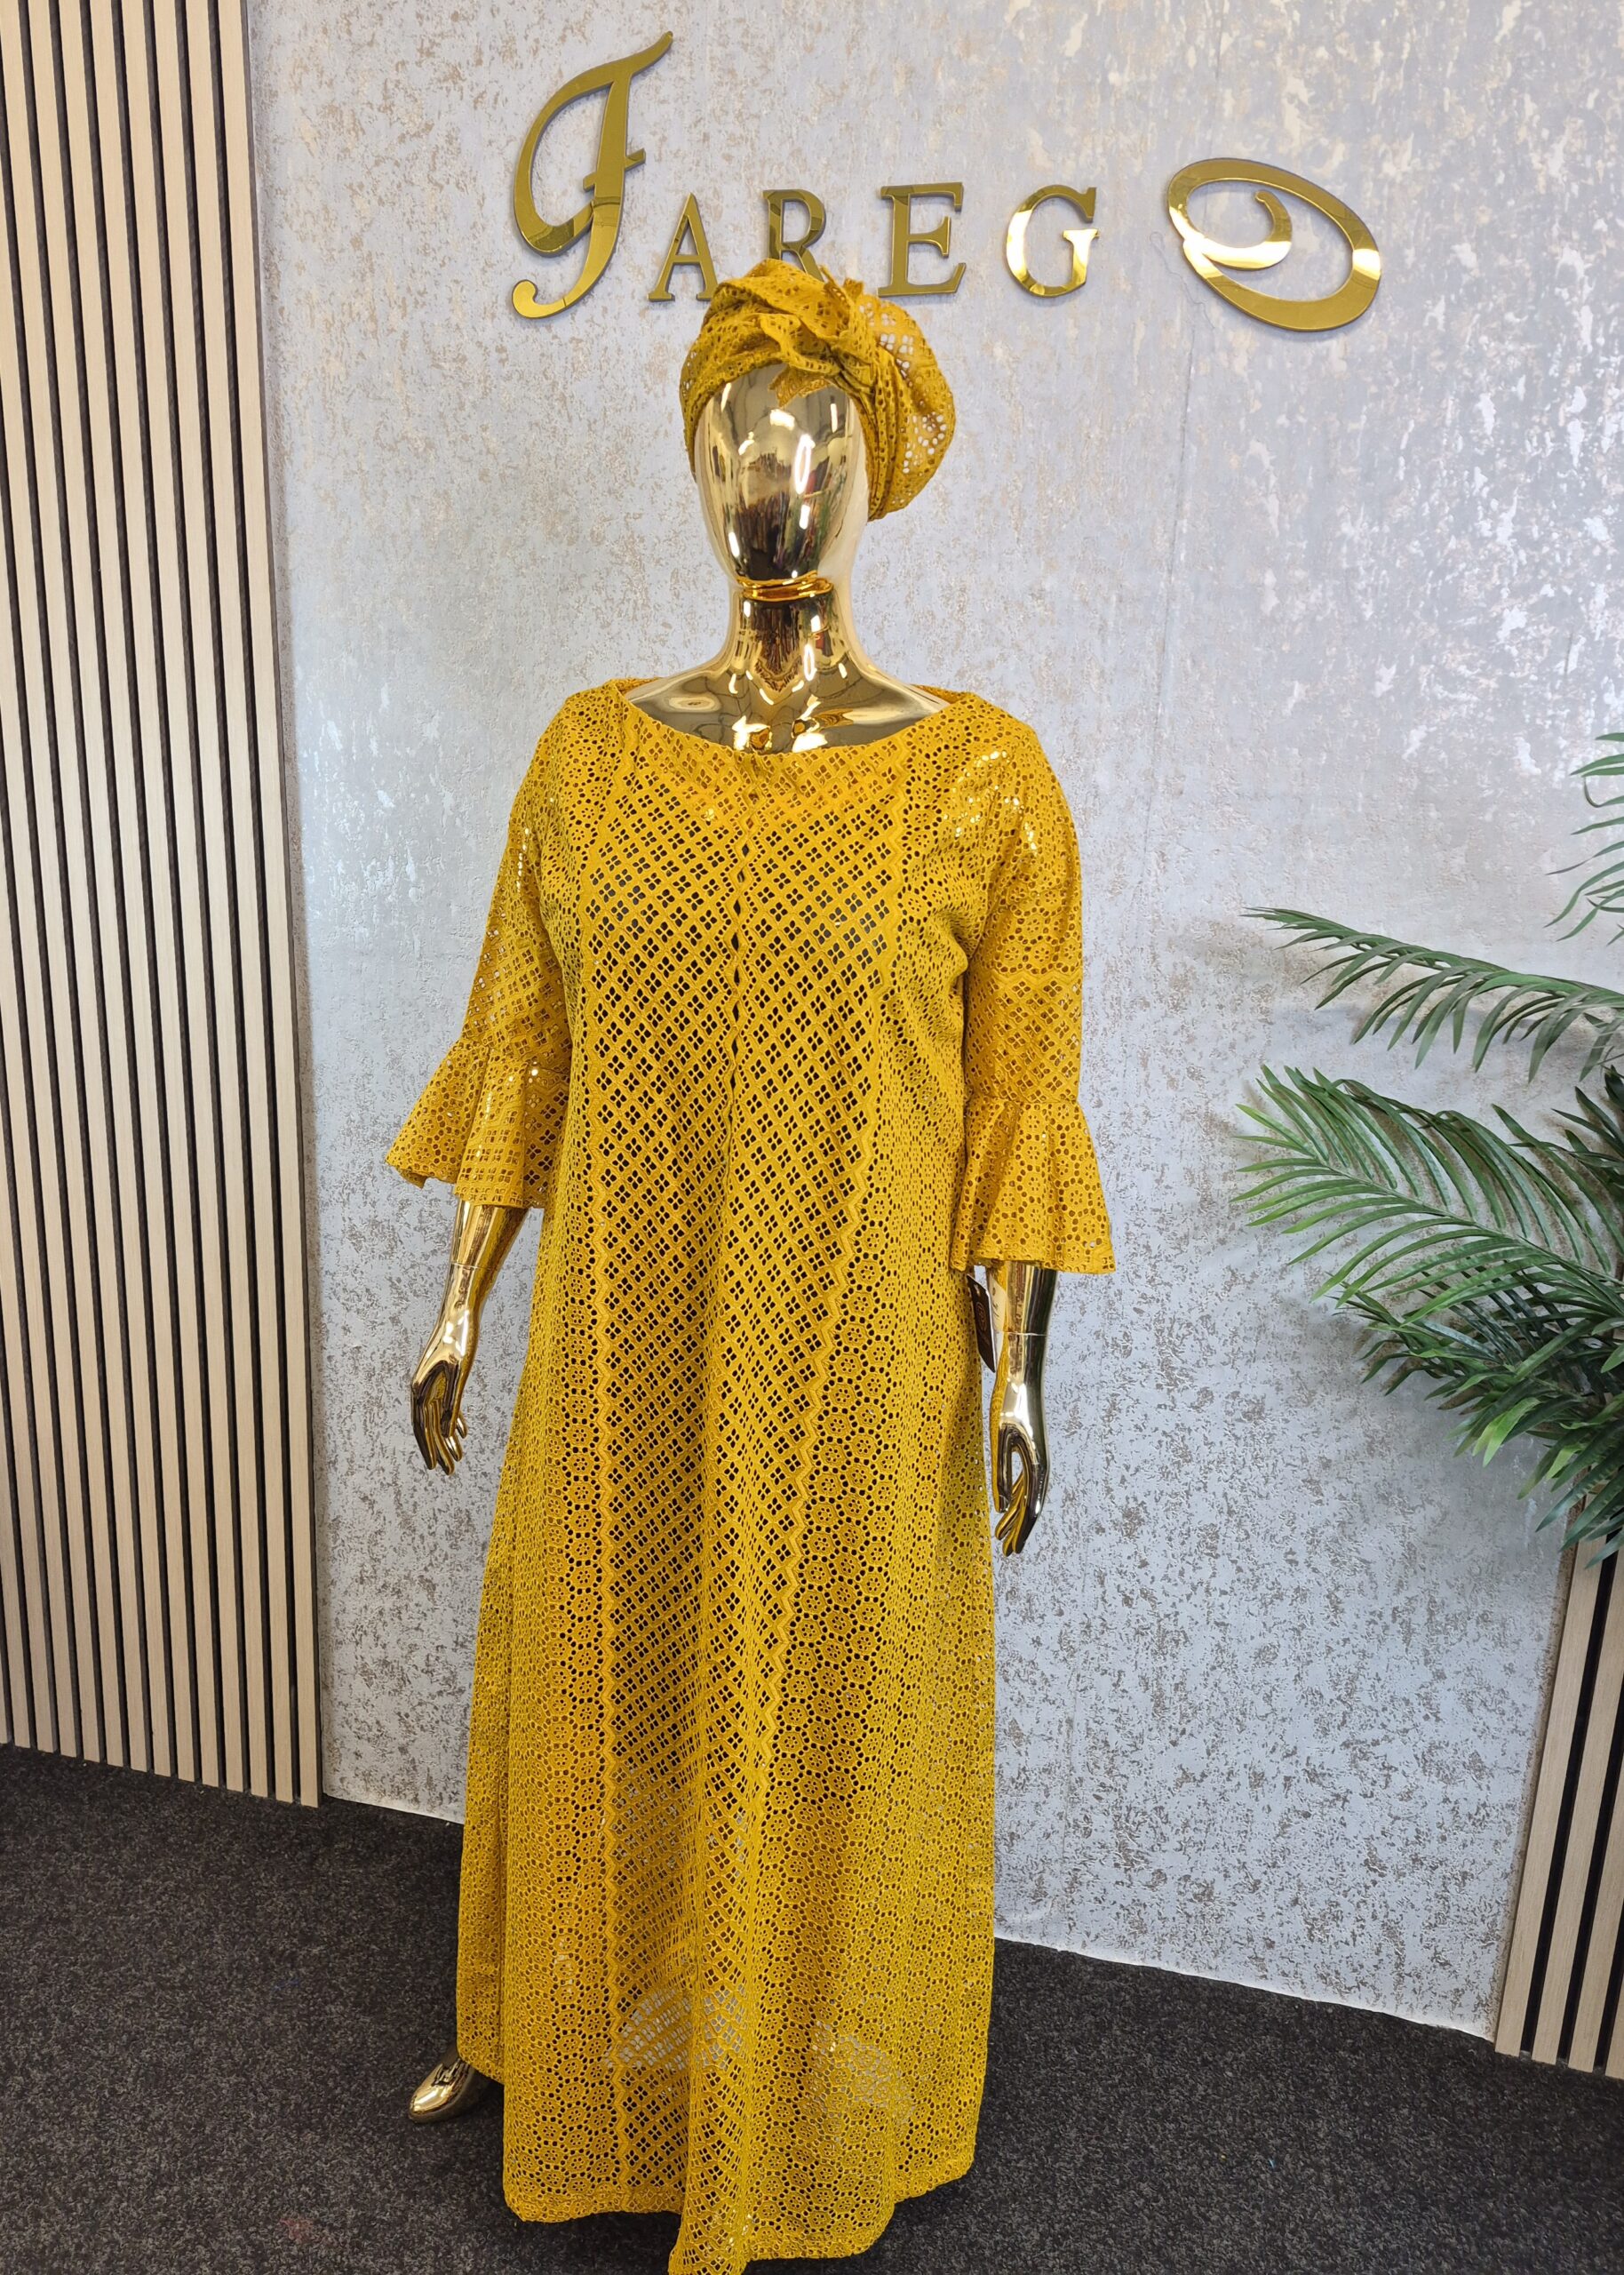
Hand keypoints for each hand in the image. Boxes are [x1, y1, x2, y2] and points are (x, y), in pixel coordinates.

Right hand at [410, 1309, 474, 1474]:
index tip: (434, 1467)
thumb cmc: (459, 1340)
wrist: (459, 1313)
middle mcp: (422, 1389)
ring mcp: (432, 1383)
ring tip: (458, 1459)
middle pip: (430, 1426)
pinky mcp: (443, 1378)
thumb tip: (448, 1432)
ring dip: (448, 1439)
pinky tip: (463, 1435)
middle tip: (450, 1472)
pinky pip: (447, 1406)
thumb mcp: (458, 1373)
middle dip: (439, 1450)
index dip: (428, 1448)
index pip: (423, 1426)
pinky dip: (455, 1421)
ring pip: (439, 1418)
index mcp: (420, 1388)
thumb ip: (452, 1403)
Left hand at [990, 1347, 1048, 1555]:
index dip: (1021, 1532)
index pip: (1030, 1509)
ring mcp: (1037, 1458)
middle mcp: (1041, 1466)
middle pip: (1030, 1507)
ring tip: (1000, 1535)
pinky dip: (1013, 1498)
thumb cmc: (1009, 1405)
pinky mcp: (1029, 1450)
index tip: (1013, 1552)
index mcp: (1038, 1466)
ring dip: (1014, 1516)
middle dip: (1018, 1531)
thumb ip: (1000, 1472)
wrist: (1023, 1376)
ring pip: (1025, 1496)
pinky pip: (1022, 1482)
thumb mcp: (1000, 1439)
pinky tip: (1003, 1507)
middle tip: (1007, 1553)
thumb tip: (999, 1506)